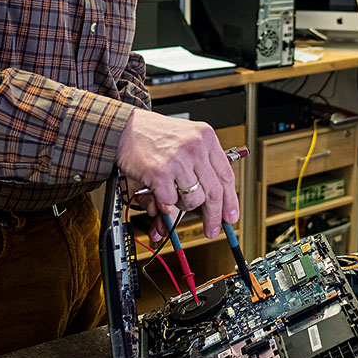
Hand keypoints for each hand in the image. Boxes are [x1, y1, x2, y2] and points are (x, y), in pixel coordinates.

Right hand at [116, 109, 238, 238]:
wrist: (126, 128)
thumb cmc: (156, 135)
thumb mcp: (187, 138)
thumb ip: (203, 164)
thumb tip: (216, 201)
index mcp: (206, 137)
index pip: (226, 175)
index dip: (230, 200)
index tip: (230, 216)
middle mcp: (195, 147)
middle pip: (214, 192)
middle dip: (214, 216)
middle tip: (212, 229)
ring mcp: (178, 160)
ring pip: (194, 200)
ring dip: (183, 203)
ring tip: (173, 190)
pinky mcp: (160, 173)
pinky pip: (170, 201)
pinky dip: (164, 200)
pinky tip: (159, 186)